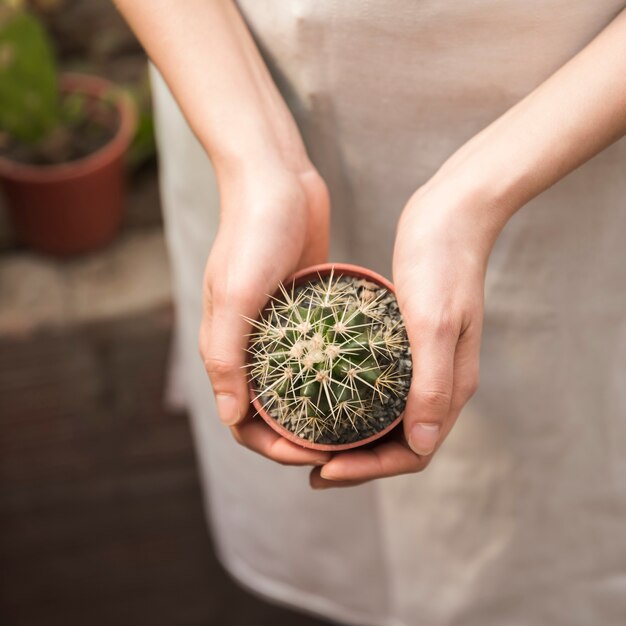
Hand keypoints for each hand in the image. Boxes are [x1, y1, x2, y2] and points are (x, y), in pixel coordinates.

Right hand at [199, 156, 332, 465]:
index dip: (273, 446)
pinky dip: (333, 374)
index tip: (313, 452)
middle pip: (273, 410)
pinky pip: (316, 354)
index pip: (242, 418)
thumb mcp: (236, 294)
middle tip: (343, 446)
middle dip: (301, 436)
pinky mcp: (303, 309)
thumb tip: (229, 416)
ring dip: (320, 411)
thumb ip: (227, 356)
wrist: (275, 179)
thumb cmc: (252, 232)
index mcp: (226, 346)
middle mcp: (250, 344)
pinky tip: (366, 382)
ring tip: (358, 424)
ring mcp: (278, 328)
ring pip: (297, 386)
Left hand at [311, 181, 493, 487]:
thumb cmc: (443, 264)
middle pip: (396, 442)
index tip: (323, 470)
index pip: (412, 453)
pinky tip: (319, 393)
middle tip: (308, 466)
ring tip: (307, 440)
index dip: (368, 470)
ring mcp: (422, 363)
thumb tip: (420, 446)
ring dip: (350, 437)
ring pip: (385, 418)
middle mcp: (438, 382)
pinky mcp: (405, 342)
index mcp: (450, 387)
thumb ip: (433, 385)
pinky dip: (352, 402)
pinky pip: (378, 387)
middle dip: (354, 462)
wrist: (451, 214)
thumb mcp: (436, 324)